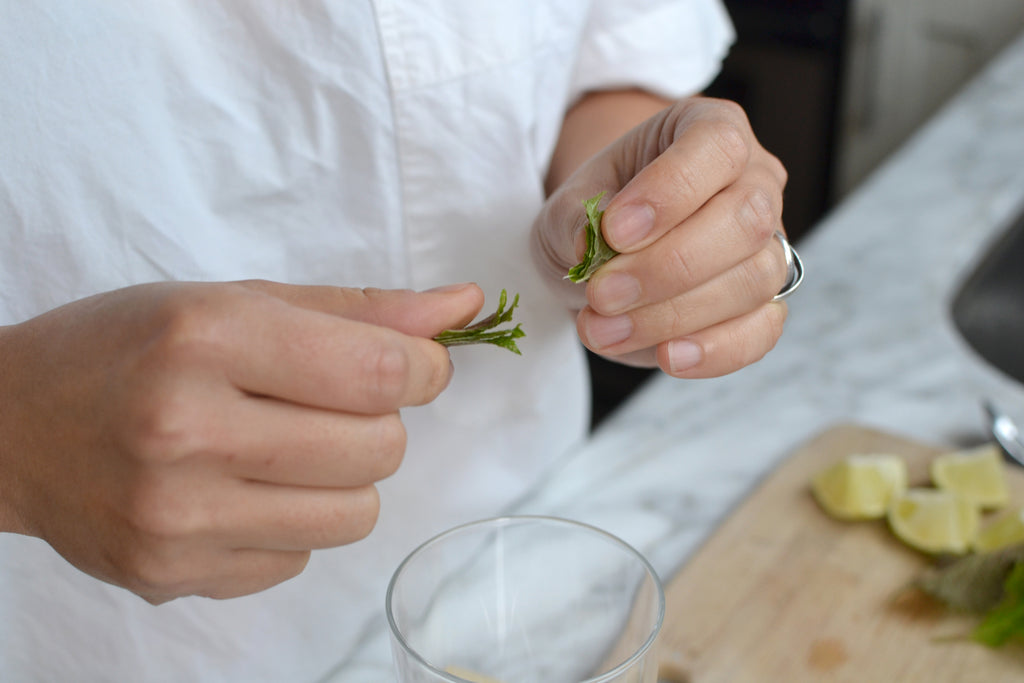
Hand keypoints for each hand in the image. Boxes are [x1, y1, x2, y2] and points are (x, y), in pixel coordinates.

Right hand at [0, 280, 483, 602]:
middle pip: (380, 450)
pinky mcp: (172, 577)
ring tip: (282, 449)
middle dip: (376, 422)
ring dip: (342, 479)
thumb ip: (359, 309)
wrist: (11, 427)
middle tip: (323, 404)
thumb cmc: (128, 347)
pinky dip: (290, 524)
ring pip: (355, 515)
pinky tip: (237, 491)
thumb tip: (463, 308)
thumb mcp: (236, 301)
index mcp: (208, 338)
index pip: (379, 372)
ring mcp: (177, 518)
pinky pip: (300, 560)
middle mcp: (189, 431)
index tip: (415, 366)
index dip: (424, 369)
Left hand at [533, 96, 789, 377]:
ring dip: (674, 315)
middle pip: (745, 221)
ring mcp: (768, 244)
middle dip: (668, 267)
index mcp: (711, 129)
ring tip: (603, 330)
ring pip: (753, 280)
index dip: (670, 191)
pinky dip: (715, 351)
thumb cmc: (596, 213)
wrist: (607, 251)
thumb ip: (575, 218)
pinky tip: (666, 357)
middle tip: (601, 294)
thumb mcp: (569, 203)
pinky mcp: (764, 303)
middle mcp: (756, 181)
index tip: (614, 231)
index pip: (716, 147)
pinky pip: (761, 331)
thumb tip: (588, 247)